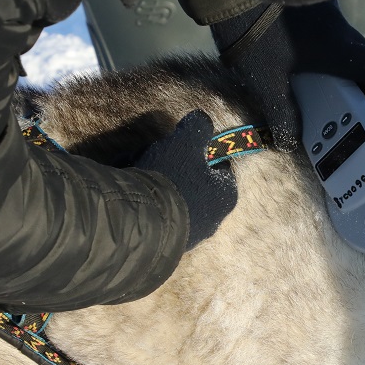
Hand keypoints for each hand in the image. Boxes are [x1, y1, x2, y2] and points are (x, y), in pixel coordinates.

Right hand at [135, 110, 236, 249]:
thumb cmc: (173, 177)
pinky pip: (163, 217)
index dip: (201, 153)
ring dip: (164, 188)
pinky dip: (153, 206)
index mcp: (227, 194)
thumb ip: (198, 126)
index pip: (220, 166)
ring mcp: (192, 236)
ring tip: (142, 176)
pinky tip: (137, 196)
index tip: (182, 147)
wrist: (143, 221)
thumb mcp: (186, 141)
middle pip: (198, 185)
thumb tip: (202, 119)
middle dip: (180, 171)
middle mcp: (215, 219)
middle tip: (160, 160)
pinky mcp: (169, 245)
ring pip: (179, 201)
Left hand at [211, 0, 364, 149]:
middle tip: (317, 91)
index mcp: (339, 50)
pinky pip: (314, 18)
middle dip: (340, 74)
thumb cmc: (258, 34)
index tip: (351, 101)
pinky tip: (278, 42)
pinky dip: (305, 34)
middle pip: (354, 53)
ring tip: (292, 69)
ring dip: (321, 53)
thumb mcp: (266, 84)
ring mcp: (323, 4)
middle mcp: (339, 26)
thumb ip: (282, 116)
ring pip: (333, 35)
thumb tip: (290, 141)